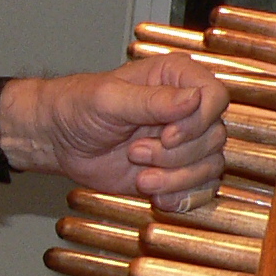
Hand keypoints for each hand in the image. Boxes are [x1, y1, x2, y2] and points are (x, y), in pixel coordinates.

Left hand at [4, 55, 228, 210]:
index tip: (167, 136)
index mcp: (176, 78)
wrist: (60, 140)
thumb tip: (194, 98)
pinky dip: (182, 197)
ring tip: (141, 177)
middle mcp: (187, 109)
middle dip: (175, 155)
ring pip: (210, 166)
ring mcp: (185, 142)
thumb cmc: (78, 107)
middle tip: (135, 152)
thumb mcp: (109, 100)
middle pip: (215, 137)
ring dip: (176, 178)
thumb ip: (152, 100)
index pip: (216, 96)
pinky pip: (202, 189)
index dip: (197, 122)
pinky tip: (156, 196)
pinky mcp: (178, 170)